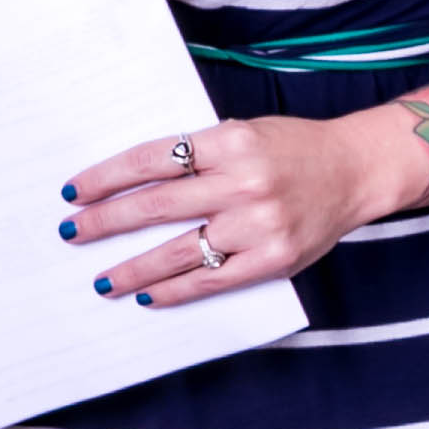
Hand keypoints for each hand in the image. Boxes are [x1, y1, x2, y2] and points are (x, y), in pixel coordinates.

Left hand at [59, 112, 412, 305]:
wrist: (356, 171)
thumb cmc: (292, 149)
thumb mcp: (244, 132)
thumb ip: (198, 154)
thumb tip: (131, 184)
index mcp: (231, 142)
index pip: (152, 160)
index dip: (107, 177)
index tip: (74, 191)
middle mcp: (244, 183)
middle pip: (156, 206)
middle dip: (105, 222)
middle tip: (72, 234)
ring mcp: (260, 225)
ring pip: (179, 251)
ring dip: (132, 268)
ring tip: (102, 280)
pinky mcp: (274, 259)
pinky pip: (212, 281)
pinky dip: (175, 291)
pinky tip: (148, 295)